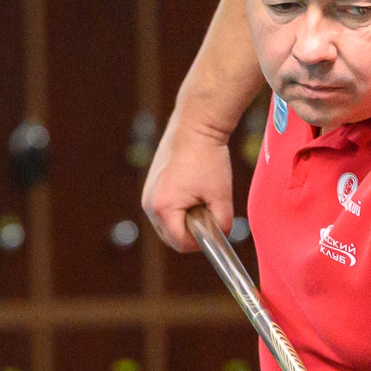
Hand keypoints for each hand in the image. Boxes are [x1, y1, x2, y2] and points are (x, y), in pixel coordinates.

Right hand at [140, 113, 235, 252]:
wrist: (194, 126)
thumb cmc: (208, 159)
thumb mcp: (221, 195)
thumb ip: (222, 223)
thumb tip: (220, 237)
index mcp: (164, 208)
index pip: (181, 243)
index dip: (201, 243)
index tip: (215, 231)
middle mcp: (149, 205)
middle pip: (171, 237)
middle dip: (191, 233)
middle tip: (210, 215)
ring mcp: (147, 196)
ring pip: (167, 225)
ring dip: (184, 222)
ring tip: (201, 200)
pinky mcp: (150, 187)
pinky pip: (164, 211)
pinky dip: (178, 210)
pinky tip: (193, 193)